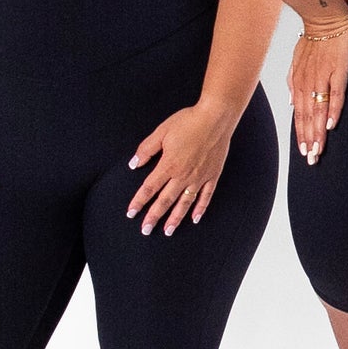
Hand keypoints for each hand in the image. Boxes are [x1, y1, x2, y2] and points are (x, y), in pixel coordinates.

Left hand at [127, 99, 238, 235]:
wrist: (216, 118)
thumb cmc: (188, 121)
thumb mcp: (162, 131)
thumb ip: (146, 149)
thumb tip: (133, 164)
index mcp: (169, 165)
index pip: (149, 188)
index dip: (139, 201)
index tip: (131, 213)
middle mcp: (183, 175)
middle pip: (165, 200)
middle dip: (154, 216)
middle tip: (146, 230)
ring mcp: (199, 177)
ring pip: (185, 203)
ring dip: (175, 218)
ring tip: (168, 231)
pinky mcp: (212, 175)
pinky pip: (206, 196)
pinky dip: (200, 208)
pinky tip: (194, 218)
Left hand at [287, 18, 347, 165]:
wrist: (325, 18)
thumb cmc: (314, 39)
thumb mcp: (297, 60)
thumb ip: (293, 81)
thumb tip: (291, 101)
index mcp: (299, 82)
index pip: (300, 115)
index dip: (302, 134)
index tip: (305, 152)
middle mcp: (308, 83)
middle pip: (308, 118)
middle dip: (310, 140)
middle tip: (312, 160)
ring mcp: (323, 78)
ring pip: (318, 111)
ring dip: (318, 132)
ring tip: (320, 150)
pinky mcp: (338, 71)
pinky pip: (336, 95)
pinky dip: (333, 111)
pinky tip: (332, 126)